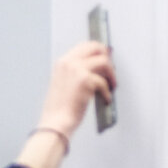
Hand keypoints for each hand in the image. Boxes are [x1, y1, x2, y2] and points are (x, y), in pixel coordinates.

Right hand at [16, 42, 117, 167]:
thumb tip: (95, 68)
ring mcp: (77, 70)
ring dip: (111, 74)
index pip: (84, 46)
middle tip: (112, 69)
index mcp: (62, 63)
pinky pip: (104, 82)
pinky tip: (105, 100)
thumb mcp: (63, 83)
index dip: (98, 50)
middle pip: (95, 47)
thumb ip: (76, 73)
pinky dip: (107, 93)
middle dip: (107, 57)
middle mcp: (69, 62)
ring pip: (104, 62)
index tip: (106, 57)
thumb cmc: (59, 109)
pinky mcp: (85, 81)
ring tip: (112, 85)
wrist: (56, 122)